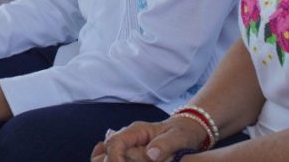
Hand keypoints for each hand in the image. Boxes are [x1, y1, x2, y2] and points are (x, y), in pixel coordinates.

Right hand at [91, 117, 208, 161]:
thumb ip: (164, 145)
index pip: (115, 142)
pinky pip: (110, 155)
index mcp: (136, 130)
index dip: (114, 158)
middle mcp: (127, 135)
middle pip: (106, 150)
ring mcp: (126, 143)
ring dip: (109, 161)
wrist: (184, 129)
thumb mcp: (178, 138)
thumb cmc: (182, 132)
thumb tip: (150, 155)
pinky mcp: (127, 150)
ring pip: (104, 153)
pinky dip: (109, 160)